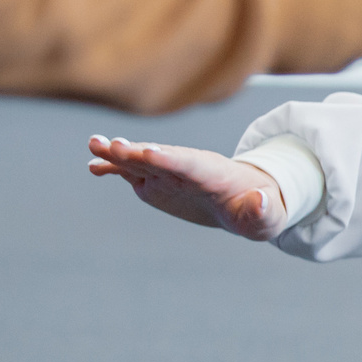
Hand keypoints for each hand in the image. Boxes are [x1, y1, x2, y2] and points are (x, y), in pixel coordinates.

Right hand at [86, 136, 286, 238]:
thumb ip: (262, 210)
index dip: (171, 158)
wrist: (246, 200)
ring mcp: (170, 173)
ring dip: (119, 153)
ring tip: (95, 145)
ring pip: (142, 160)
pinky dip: (115, 167)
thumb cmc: (260, 209)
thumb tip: (260, 201)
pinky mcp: (157, 180)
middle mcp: (188, 168)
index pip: (191, 164)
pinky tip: (94, 166)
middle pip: (161, 157)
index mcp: (215, 175)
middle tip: (113, 145)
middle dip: (139, 151)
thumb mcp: (267, 216)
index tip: (149, 153)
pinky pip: (133, 172)